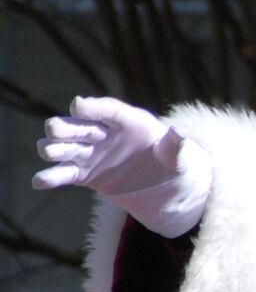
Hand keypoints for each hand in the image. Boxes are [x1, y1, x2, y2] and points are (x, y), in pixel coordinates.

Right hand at [33, 96, 210, 237]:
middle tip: (55, 130)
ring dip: (53, 148)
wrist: (163, 186)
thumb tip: (179, 135)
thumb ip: (175, 148)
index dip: (92, 107)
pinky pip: (64, 174)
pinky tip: (39, 182)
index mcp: (128, 122)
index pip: (107, 110)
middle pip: (77, 126)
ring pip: (63, 147)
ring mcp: (90, 153)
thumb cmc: (171, 163)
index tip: (77, 106)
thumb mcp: (178, 158)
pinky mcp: (83, 174)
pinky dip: (51, 177)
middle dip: (64, 127)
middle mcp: (103, 133)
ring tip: (49, 153)